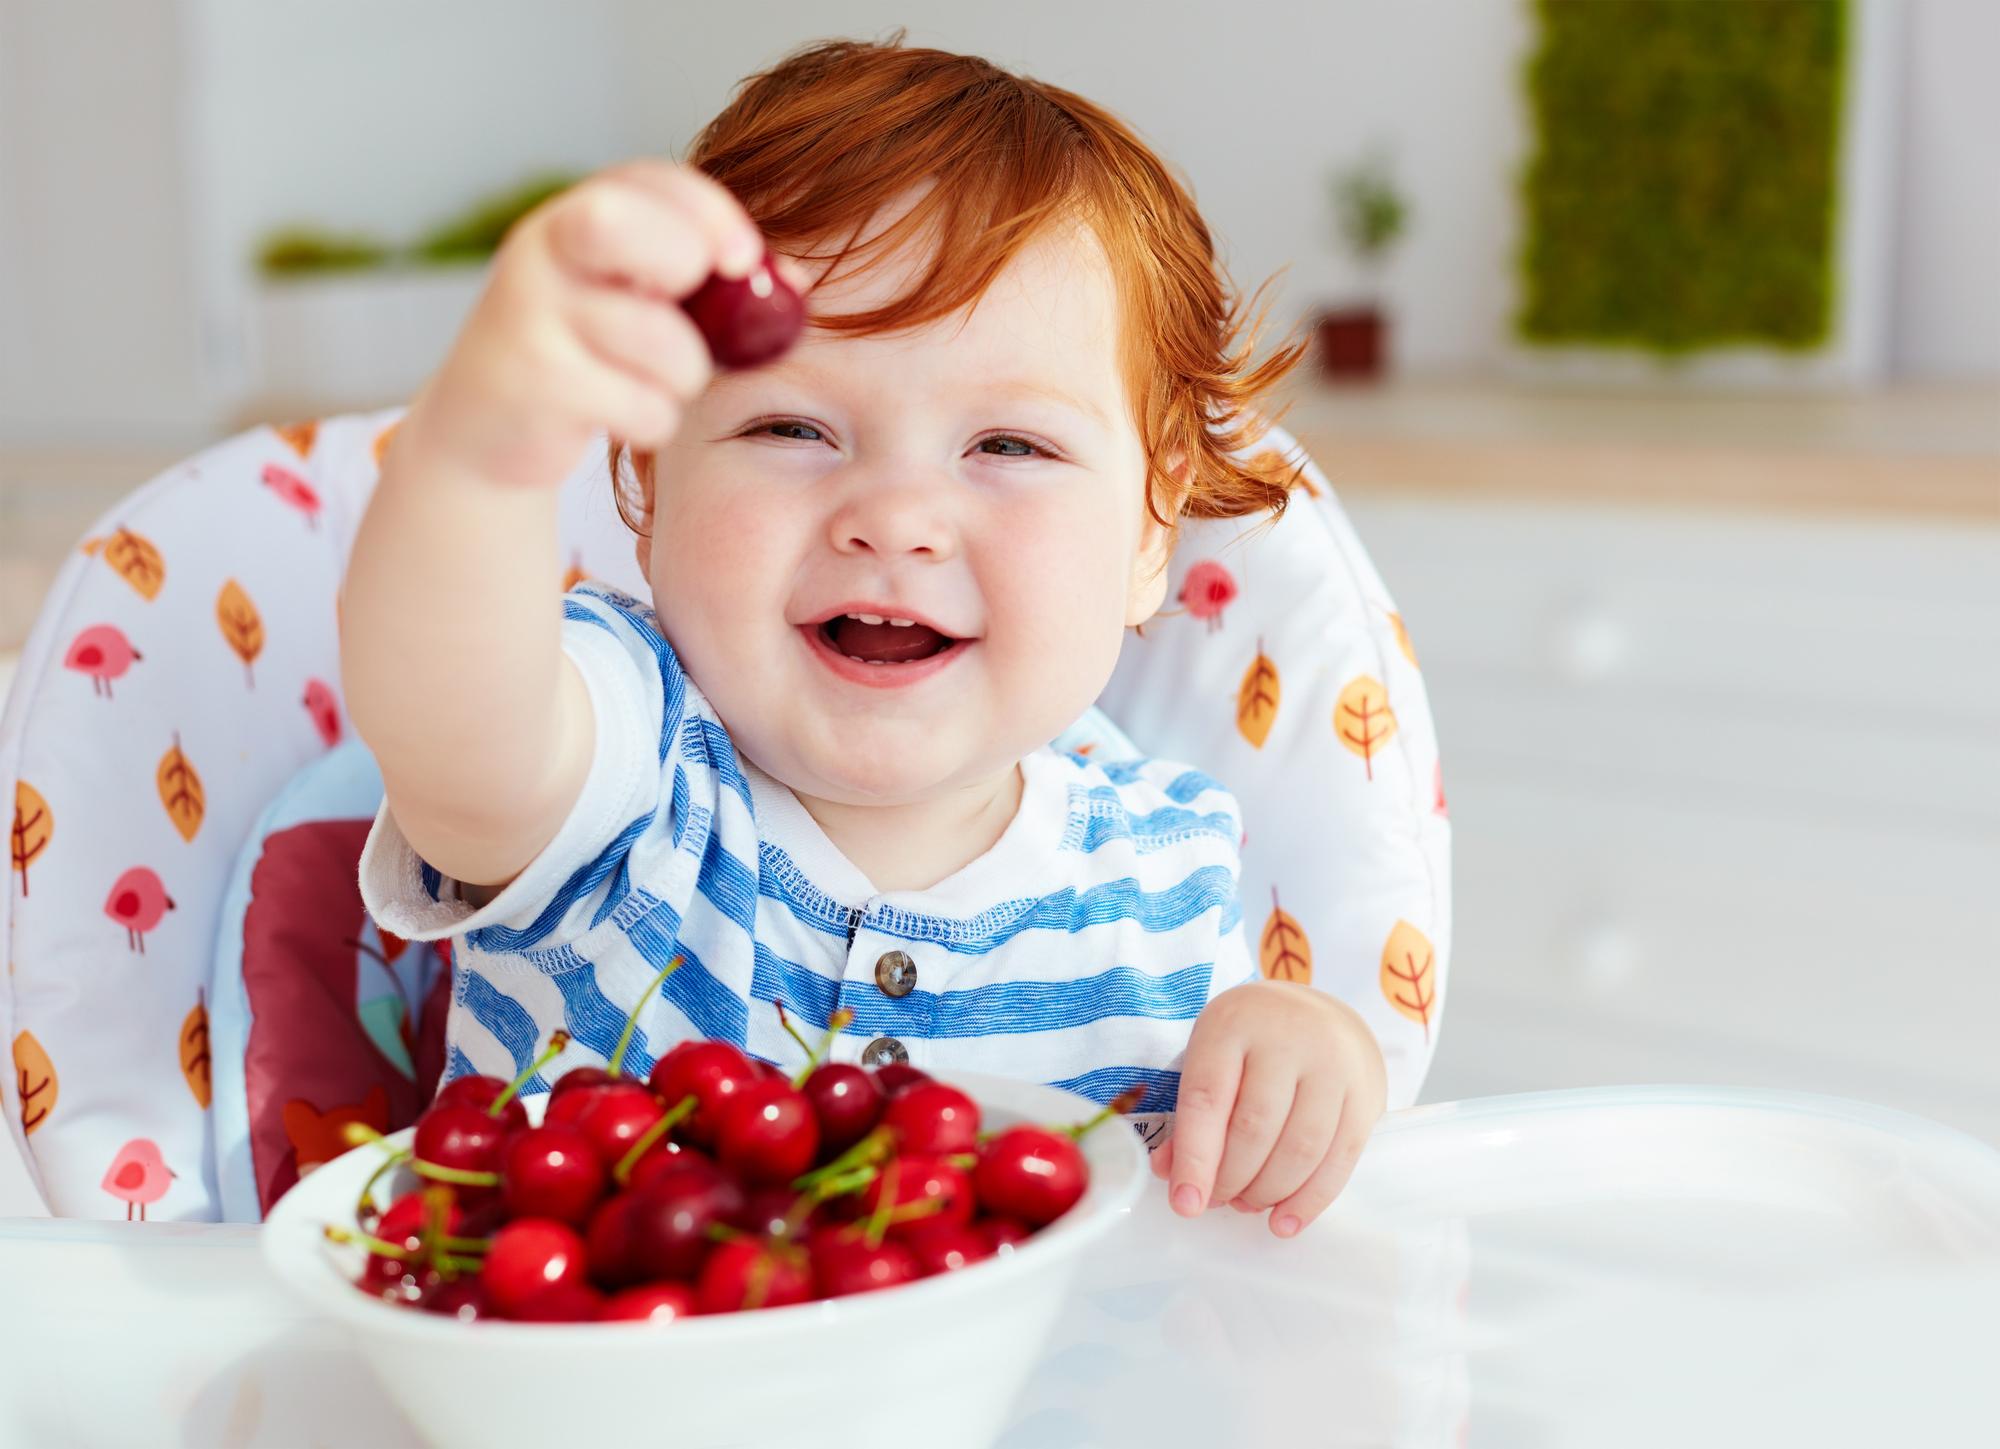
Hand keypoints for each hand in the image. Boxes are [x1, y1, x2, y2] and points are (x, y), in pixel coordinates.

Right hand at [395, 160, 792, 492]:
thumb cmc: (588, 353)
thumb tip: (794, 284)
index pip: (651, 182)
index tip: (744, 259)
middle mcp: (545, 247)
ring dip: (683, 376)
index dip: (710, 214)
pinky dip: (651, 420)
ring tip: (654, 383)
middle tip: (683, 309)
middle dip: (678, 262)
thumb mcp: (641, 304)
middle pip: (619, 225)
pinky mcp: (532, 381)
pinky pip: (640, 405)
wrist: (485, 425)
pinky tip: (620, 416)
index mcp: (579, 214)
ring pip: (660, 342)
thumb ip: (709, 287)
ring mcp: (530, 312)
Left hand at [1150, 980, 1386, 1237]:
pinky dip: (1310, 1200)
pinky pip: (1340, 1159)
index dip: (1195, 1158)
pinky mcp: (1366, 1093)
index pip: (1209, 1098)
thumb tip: (1172, 1175)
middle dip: (1232, 1179)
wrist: (1320, 1014)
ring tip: (1247, 1204)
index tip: (1185, 1204)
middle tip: (1218, 1200)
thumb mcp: (1212, 1057)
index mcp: (1233, 1024)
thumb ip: (1192, 1115)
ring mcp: (1333, 1064)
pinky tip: (1287, 1221)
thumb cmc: (1252, 1042)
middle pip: (1255, 1128)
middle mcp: (1288, 1039)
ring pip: (1300, 1148)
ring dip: (1269, 1192)